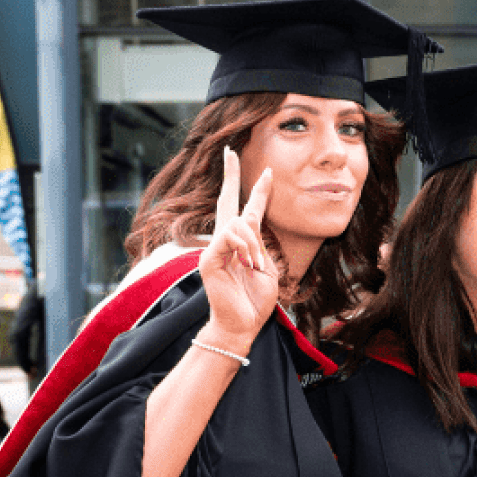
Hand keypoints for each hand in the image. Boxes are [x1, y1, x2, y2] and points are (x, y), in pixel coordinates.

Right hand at [198, 147, 278, 348]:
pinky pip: (229, 238)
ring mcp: (214, 248)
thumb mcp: (267, 269)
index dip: (259, 190)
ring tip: (256, 266)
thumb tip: (249, 224)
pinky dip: (245, 250)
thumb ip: (260, 244)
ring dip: (254, 245)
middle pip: (226, 200)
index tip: (268, 172)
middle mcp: (225, 241)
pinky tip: (248, 264)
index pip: (249, 209)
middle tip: (230, 151)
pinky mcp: (208, 258)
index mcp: (243, 243)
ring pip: (238, 224)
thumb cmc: (255, 301)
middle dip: (230, 175)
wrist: (243, 325)